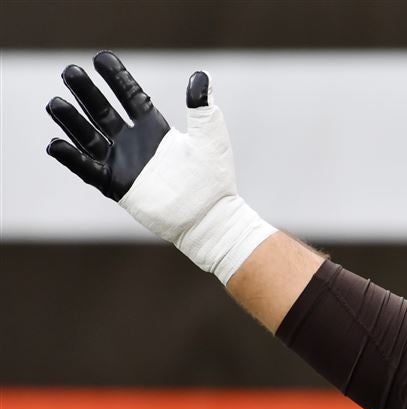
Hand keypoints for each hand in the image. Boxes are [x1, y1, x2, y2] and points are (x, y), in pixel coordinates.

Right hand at [46, 51, 275, 283]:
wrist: (211, 216)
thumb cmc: (215, 178)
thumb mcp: (209, 136)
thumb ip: (202, 107)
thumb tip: (201, 75)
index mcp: (154, 128)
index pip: (130, 97)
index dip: (116, 78)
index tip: (100, 58)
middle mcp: (134, 143)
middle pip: (103, 112)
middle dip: (87, 93)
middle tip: (69, 72)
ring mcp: (123, 164)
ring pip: (89, 137)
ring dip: (71, 121)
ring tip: (55, 104)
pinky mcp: (117, 186)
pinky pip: (88, 170)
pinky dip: (72, 158)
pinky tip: (56, 144)